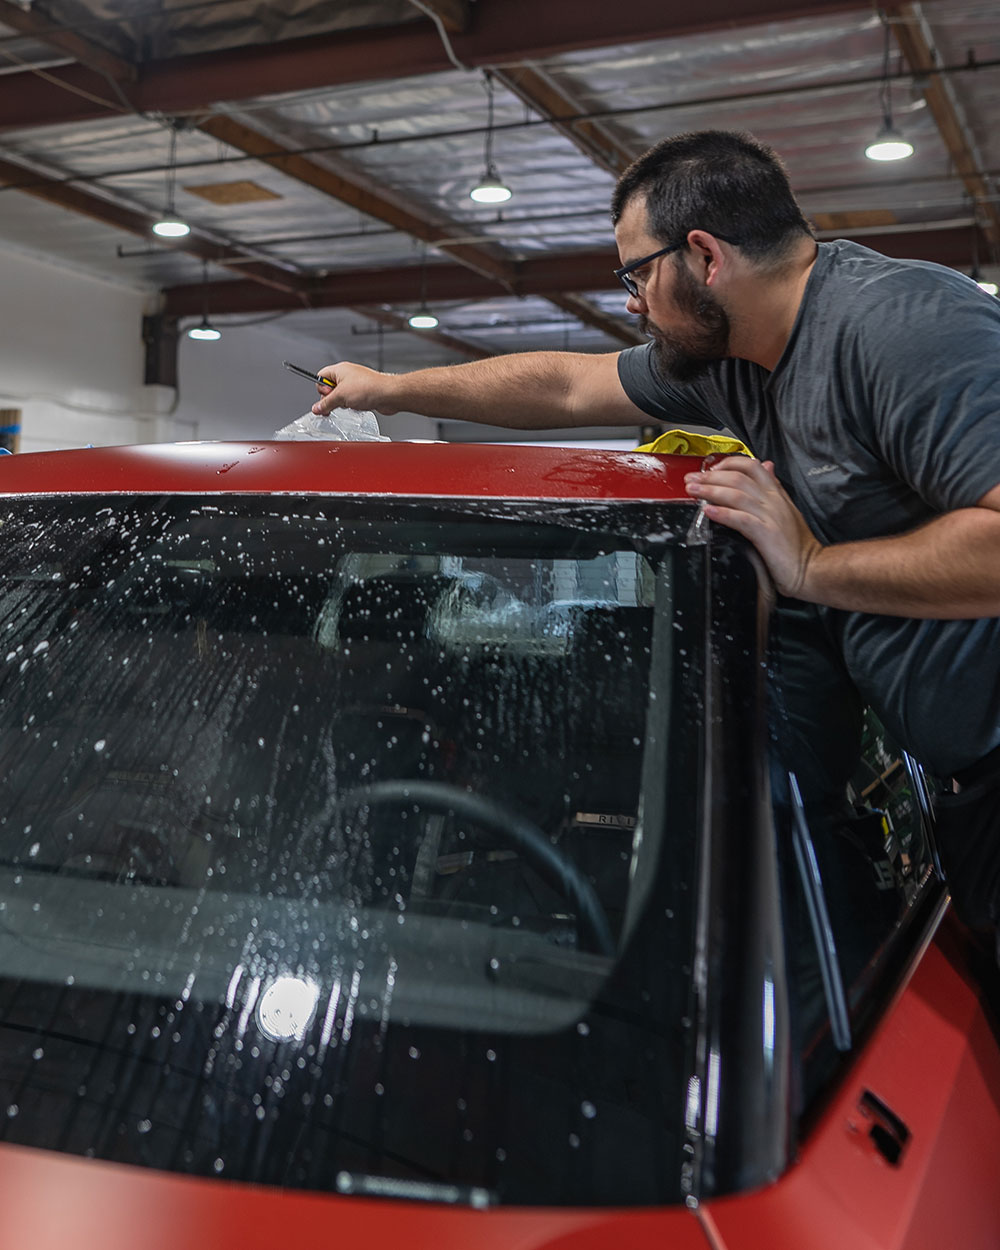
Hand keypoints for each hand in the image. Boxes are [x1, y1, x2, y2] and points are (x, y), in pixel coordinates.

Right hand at [311, 362, 397, 415]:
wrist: (388, 394)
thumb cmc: (369, 388)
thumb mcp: (340, 397)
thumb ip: (326, 404)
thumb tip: (317, 408)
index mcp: (339, 369)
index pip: (320, 377)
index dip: (321, 389)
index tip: (326, 397)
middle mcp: (347, 375)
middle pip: (330, 388)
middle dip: (332, 398)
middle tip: (338, 402)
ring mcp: (356, 384)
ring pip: (341, 396)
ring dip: (343, 403)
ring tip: (350, 403)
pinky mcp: (363, 392)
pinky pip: (351, 400)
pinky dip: (352, 405)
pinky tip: (357, 406)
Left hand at [685, 457, 822, 597]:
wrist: (812, 568)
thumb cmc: (796, 546)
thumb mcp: (786, 508)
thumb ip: (774, 487)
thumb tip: (766, 466)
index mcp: (776, 494)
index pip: (752, 466)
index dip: (728, 464)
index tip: (710, 470)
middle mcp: (772, 501)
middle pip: (738, 477)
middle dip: (710, 476)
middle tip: (691, 480)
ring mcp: (770, 516)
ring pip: (736, 494)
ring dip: (710, 490)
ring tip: (693, 491)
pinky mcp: (766, 534)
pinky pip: (741, 519)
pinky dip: (723, 513)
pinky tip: (708, 511)